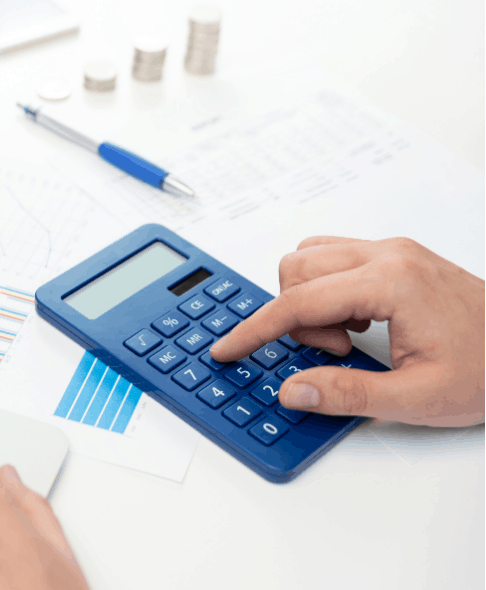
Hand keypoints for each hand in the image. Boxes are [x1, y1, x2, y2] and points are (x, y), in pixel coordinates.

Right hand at [210, 236, 484, 425]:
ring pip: (310, 257)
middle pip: (297, 269)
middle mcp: (387, 255)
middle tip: (330, 353)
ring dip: (308, 299)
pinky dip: (326, 290)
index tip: (229, 348)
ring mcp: (391, 251)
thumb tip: (292, 389)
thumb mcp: (419, 398)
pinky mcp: (395, 256)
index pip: (297, 302)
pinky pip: (332, 259)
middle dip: (294, 316)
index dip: (255, 330)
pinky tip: (353, 321)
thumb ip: (348, 394)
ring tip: (344, 338)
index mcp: (391, 283)